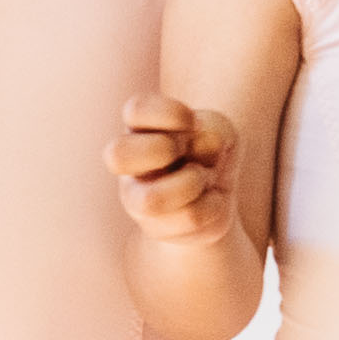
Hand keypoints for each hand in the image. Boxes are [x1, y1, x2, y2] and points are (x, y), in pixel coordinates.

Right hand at [109, 96, 240, 245]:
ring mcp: (137, 199)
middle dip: (161, 150)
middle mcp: (130, 164)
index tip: (192, 121)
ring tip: (203, 178)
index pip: (136, 110)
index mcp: (139, 129)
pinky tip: (212, 201)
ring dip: (190, 184)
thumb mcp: (221, 130)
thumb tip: (197, 146)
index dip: (168, 113)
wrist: (217, 198)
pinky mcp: (155, 229)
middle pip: (117, 155)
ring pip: (152, 200)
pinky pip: (190, 217)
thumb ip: (212, 128)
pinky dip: (214, 205)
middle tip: (180, 151)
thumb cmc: (211, 153)